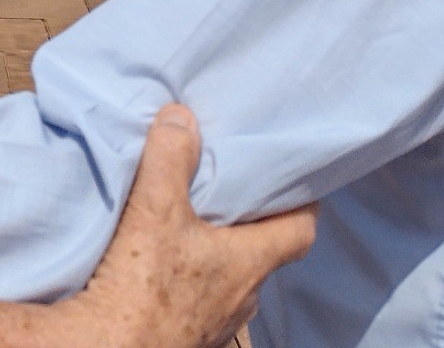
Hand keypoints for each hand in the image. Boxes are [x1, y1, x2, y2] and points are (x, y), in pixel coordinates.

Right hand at [66, 105, 314, 347]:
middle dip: (247, 221)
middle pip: (260, 253)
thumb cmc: (142, 289)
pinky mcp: (183, 335)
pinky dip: (185, 276)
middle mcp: (241, 298)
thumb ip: (171, 159)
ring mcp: (213, 322)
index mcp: (249, 264)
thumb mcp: (155, 211)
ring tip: (188, 219)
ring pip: (226, 277)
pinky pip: (196, 298)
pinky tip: (157, 261)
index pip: (299, 232)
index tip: (294, 178)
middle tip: (228, 186)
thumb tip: (181, 118)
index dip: (301, 204)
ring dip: (212, 251)